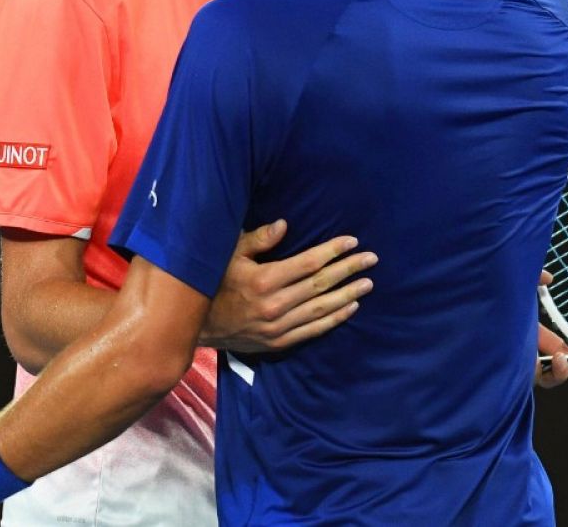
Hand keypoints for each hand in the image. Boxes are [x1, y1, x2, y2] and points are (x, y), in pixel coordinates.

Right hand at [201, 219, 375, 352]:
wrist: (196, 326)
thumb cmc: (212, 282)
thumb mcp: (229, 255)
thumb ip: (258, 239)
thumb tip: (284, 225)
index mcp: (264, 280)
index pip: (308, 263)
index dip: (333, 251)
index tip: (352, 241)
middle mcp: (275, 304)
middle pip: (321, 285)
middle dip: (348, 270)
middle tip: (371, 259)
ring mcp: (278, 326)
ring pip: (322, 309)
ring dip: (348, 294)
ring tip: (368, 283)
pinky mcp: (278, 342)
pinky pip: (313, 330)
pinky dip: (334, 319)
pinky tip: (350, 307)